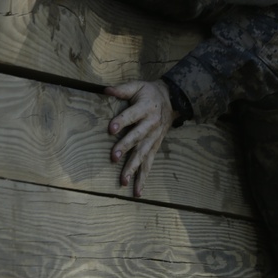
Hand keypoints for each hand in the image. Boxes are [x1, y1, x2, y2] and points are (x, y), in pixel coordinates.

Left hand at [103, 80, 174, 196]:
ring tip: (124, 181)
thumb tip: (105, 90)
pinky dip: (144, 177)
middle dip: (126, 147)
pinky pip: (149, 163)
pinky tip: (137, 191)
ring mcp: (154, 138)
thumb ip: (122, 89)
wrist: (172, 100)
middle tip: (114, 156)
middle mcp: (150, 124)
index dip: (122, 121)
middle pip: (137, 137)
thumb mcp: (138, 86)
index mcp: (145, 108)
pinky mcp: (155, 147)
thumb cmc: (149, 93)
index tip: (111, 129)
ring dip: (134, 167)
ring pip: (144, 154)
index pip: (132, 115)